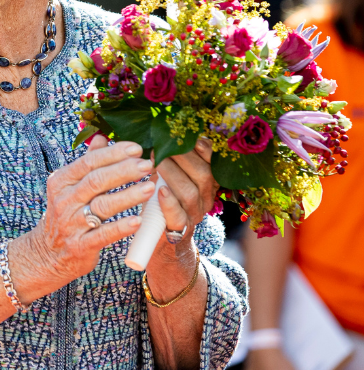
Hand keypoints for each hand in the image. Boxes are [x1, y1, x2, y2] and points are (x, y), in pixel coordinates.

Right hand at [13, 138, 151, 299]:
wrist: (49, 253)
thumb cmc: (66, 214)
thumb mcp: (68, 187)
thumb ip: (86, 163)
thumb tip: (101, 136)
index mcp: (61, 181)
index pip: (87, 162)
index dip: (113, 154)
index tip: (136, 148)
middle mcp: (64, 200)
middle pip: (96, 181)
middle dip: (123, 171)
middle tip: (148, 165)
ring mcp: (71, 224)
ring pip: (101, 206)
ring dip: (127, 196)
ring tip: (150, 188)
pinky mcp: (80, 246)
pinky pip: (102, 235)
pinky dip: (121, 227)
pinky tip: (138, 221)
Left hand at [152, 138, 215, 252]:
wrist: (160, 239)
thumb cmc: (160, 199)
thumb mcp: (167, 175)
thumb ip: (169, 156)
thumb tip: (160, 130)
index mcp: (207, 181)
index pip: (212, 161)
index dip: (203, 147)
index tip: (187, 134)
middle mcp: (205, 196)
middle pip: (203, 173)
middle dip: (182, 156)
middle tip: (162, 143)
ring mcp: (194, 214)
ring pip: (190, 193)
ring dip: (172, 174)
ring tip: (155, 161)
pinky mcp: (179, 230)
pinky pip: (178, 216)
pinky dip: (169, 202)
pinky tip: (160, 190)